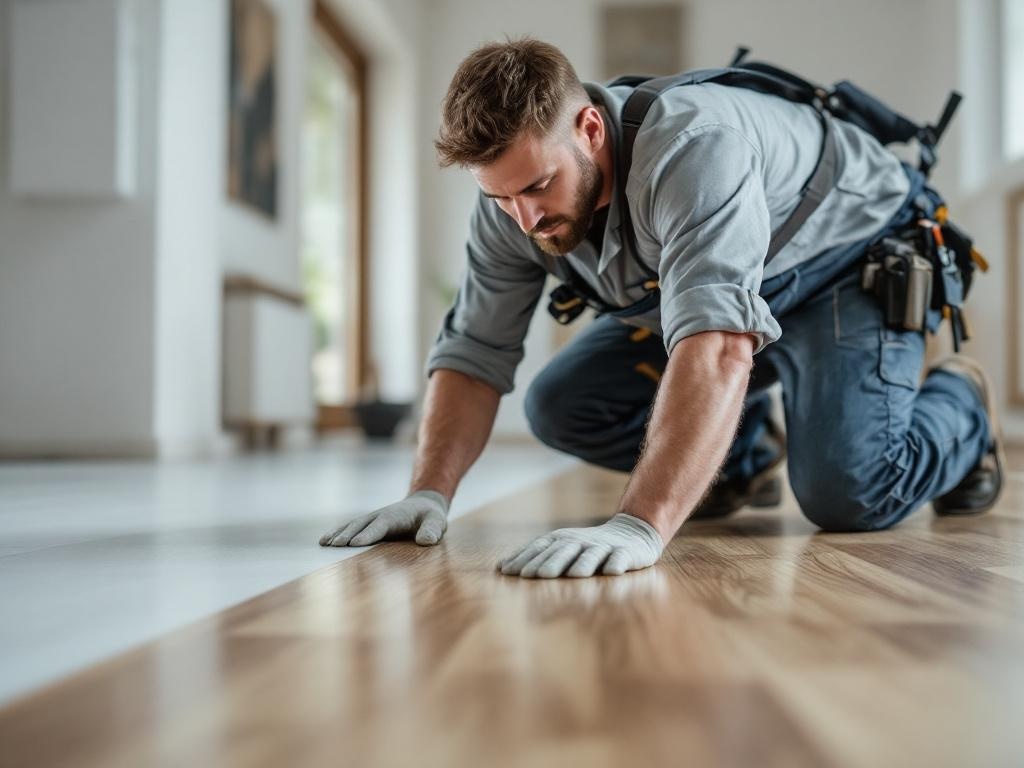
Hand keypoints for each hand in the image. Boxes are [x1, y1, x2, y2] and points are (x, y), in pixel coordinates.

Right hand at [319, 490, 448, 546]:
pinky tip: (324, 541)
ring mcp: (371, 519)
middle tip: (334, 547)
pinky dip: (336, 533)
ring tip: (324, 544)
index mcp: (395, 515)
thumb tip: (426, 541)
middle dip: (347, 535)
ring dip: (338, 534)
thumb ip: (432, 530)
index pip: (380, 525)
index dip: (368, 534)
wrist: (422, 504)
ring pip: (351, 526)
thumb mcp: (437, 522)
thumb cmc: (430, 516)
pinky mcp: (367, 524)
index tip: (355, 544)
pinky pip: (349, 528)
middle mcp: (379, 515)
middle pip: (360, 525)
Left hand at [497, 513, 664, 578]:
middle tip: (534, 576)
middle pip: (563, 552)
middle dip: (549, 563)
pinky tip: (612, 571)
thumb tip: (501, 568)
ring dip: (583, 563)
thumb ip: (536, 556)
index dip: (525, 559)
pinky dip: (617, 563)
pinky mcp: (626, 554)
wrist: (631, 533)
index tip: (507, 572)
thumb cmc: (587, 546)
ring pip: (592, 555)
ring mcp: (604, 547)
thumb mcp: (562, 547)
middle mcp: (581, 541)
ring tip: (574, 574)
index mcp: (563, 540)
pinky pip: (621, 558)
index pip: (540, 548)